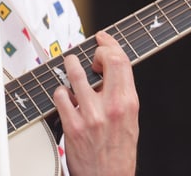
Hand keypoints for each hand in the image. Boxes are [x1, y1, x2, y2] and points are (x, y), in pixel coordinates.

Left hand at [52, 31, 139, 175]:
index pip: (122, 60)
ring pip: (75, 73)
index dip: (110, 44)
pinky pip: (60, 95)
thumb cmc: (118, 152)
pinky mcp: (72, 126)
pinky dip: (60, 92)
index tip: (102, 39)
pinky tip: (65, 98)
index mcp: (128, 103)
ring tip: (71, 68)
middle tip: (88, 59)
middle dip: (94, 51)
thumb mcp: (130, 120)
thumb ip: (121, 94)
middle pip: (105, 59)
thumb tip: (107, 69)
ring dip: (70, 65)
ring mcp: (91, 115)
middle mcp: (111, 107)